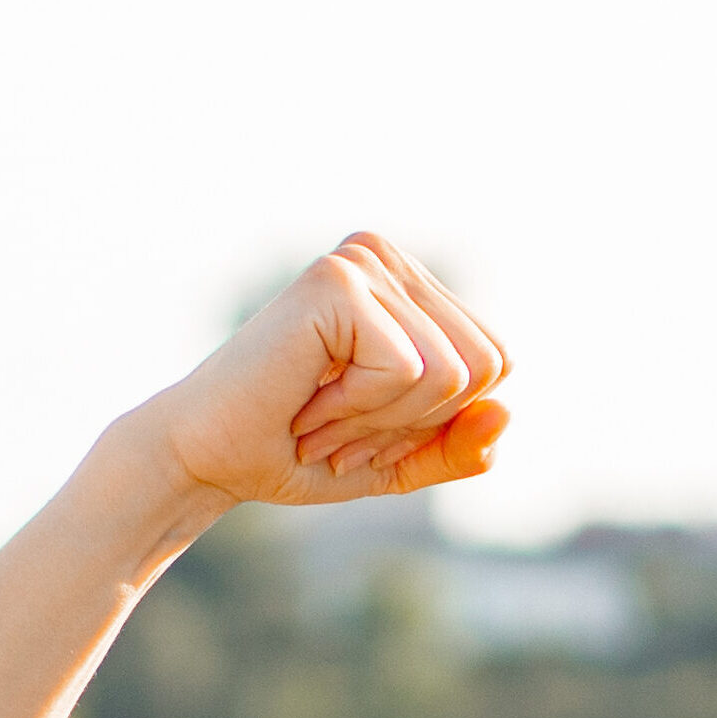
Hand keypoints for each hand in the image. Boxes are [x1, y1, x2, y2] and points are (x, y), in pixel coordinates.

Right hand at [101, 232, 511, 524]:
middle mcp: (388, 257)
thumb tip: (507, 411)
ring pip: (451, 374)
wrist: (209, 458)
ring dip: (384, 419)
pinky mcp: (337, 282)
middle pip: (485, 367)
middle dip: (416, 421)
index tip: (369, 420)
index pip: (497, 364)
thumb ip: (462, 446)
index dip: (439, 417)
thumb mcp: (404, 459)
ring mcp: (361, 261)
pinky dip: (361, 408)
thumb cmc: (298, 450)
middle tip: (342, 420)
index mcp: (410, 286)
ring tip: (322, 411)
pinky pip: (410, 372)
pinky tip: (308, 397)